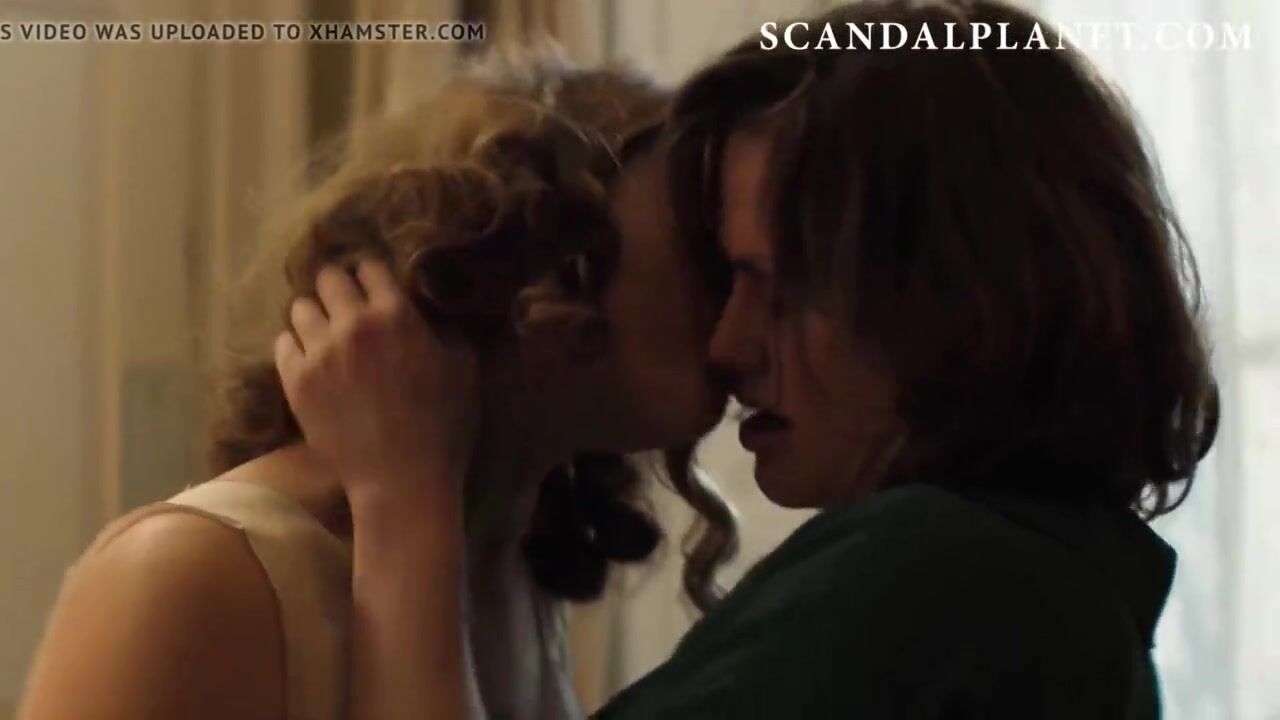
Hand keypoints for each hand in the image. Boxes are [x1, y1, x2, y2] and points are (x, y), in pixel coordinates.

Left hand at [274, 259, 479, 508]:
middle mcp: (351, 324)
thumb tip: (428, 313)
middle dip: (338, 288)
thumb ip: (445, 330)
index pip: (369, 267)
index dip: (372, 277)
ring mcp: (319, 352)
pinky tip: (313, 361)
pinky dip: (296, 346)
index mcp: (395, 314)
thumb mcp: (463, 368)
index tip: (374, 289)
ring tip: (326, 336)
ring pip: (300, 308)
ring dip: (315, 317)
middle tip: (347, 308)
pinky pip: (283, 343)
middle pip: (327, 278)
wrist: (401, 479)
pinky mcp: (295, 381)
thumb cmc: (442, 425)